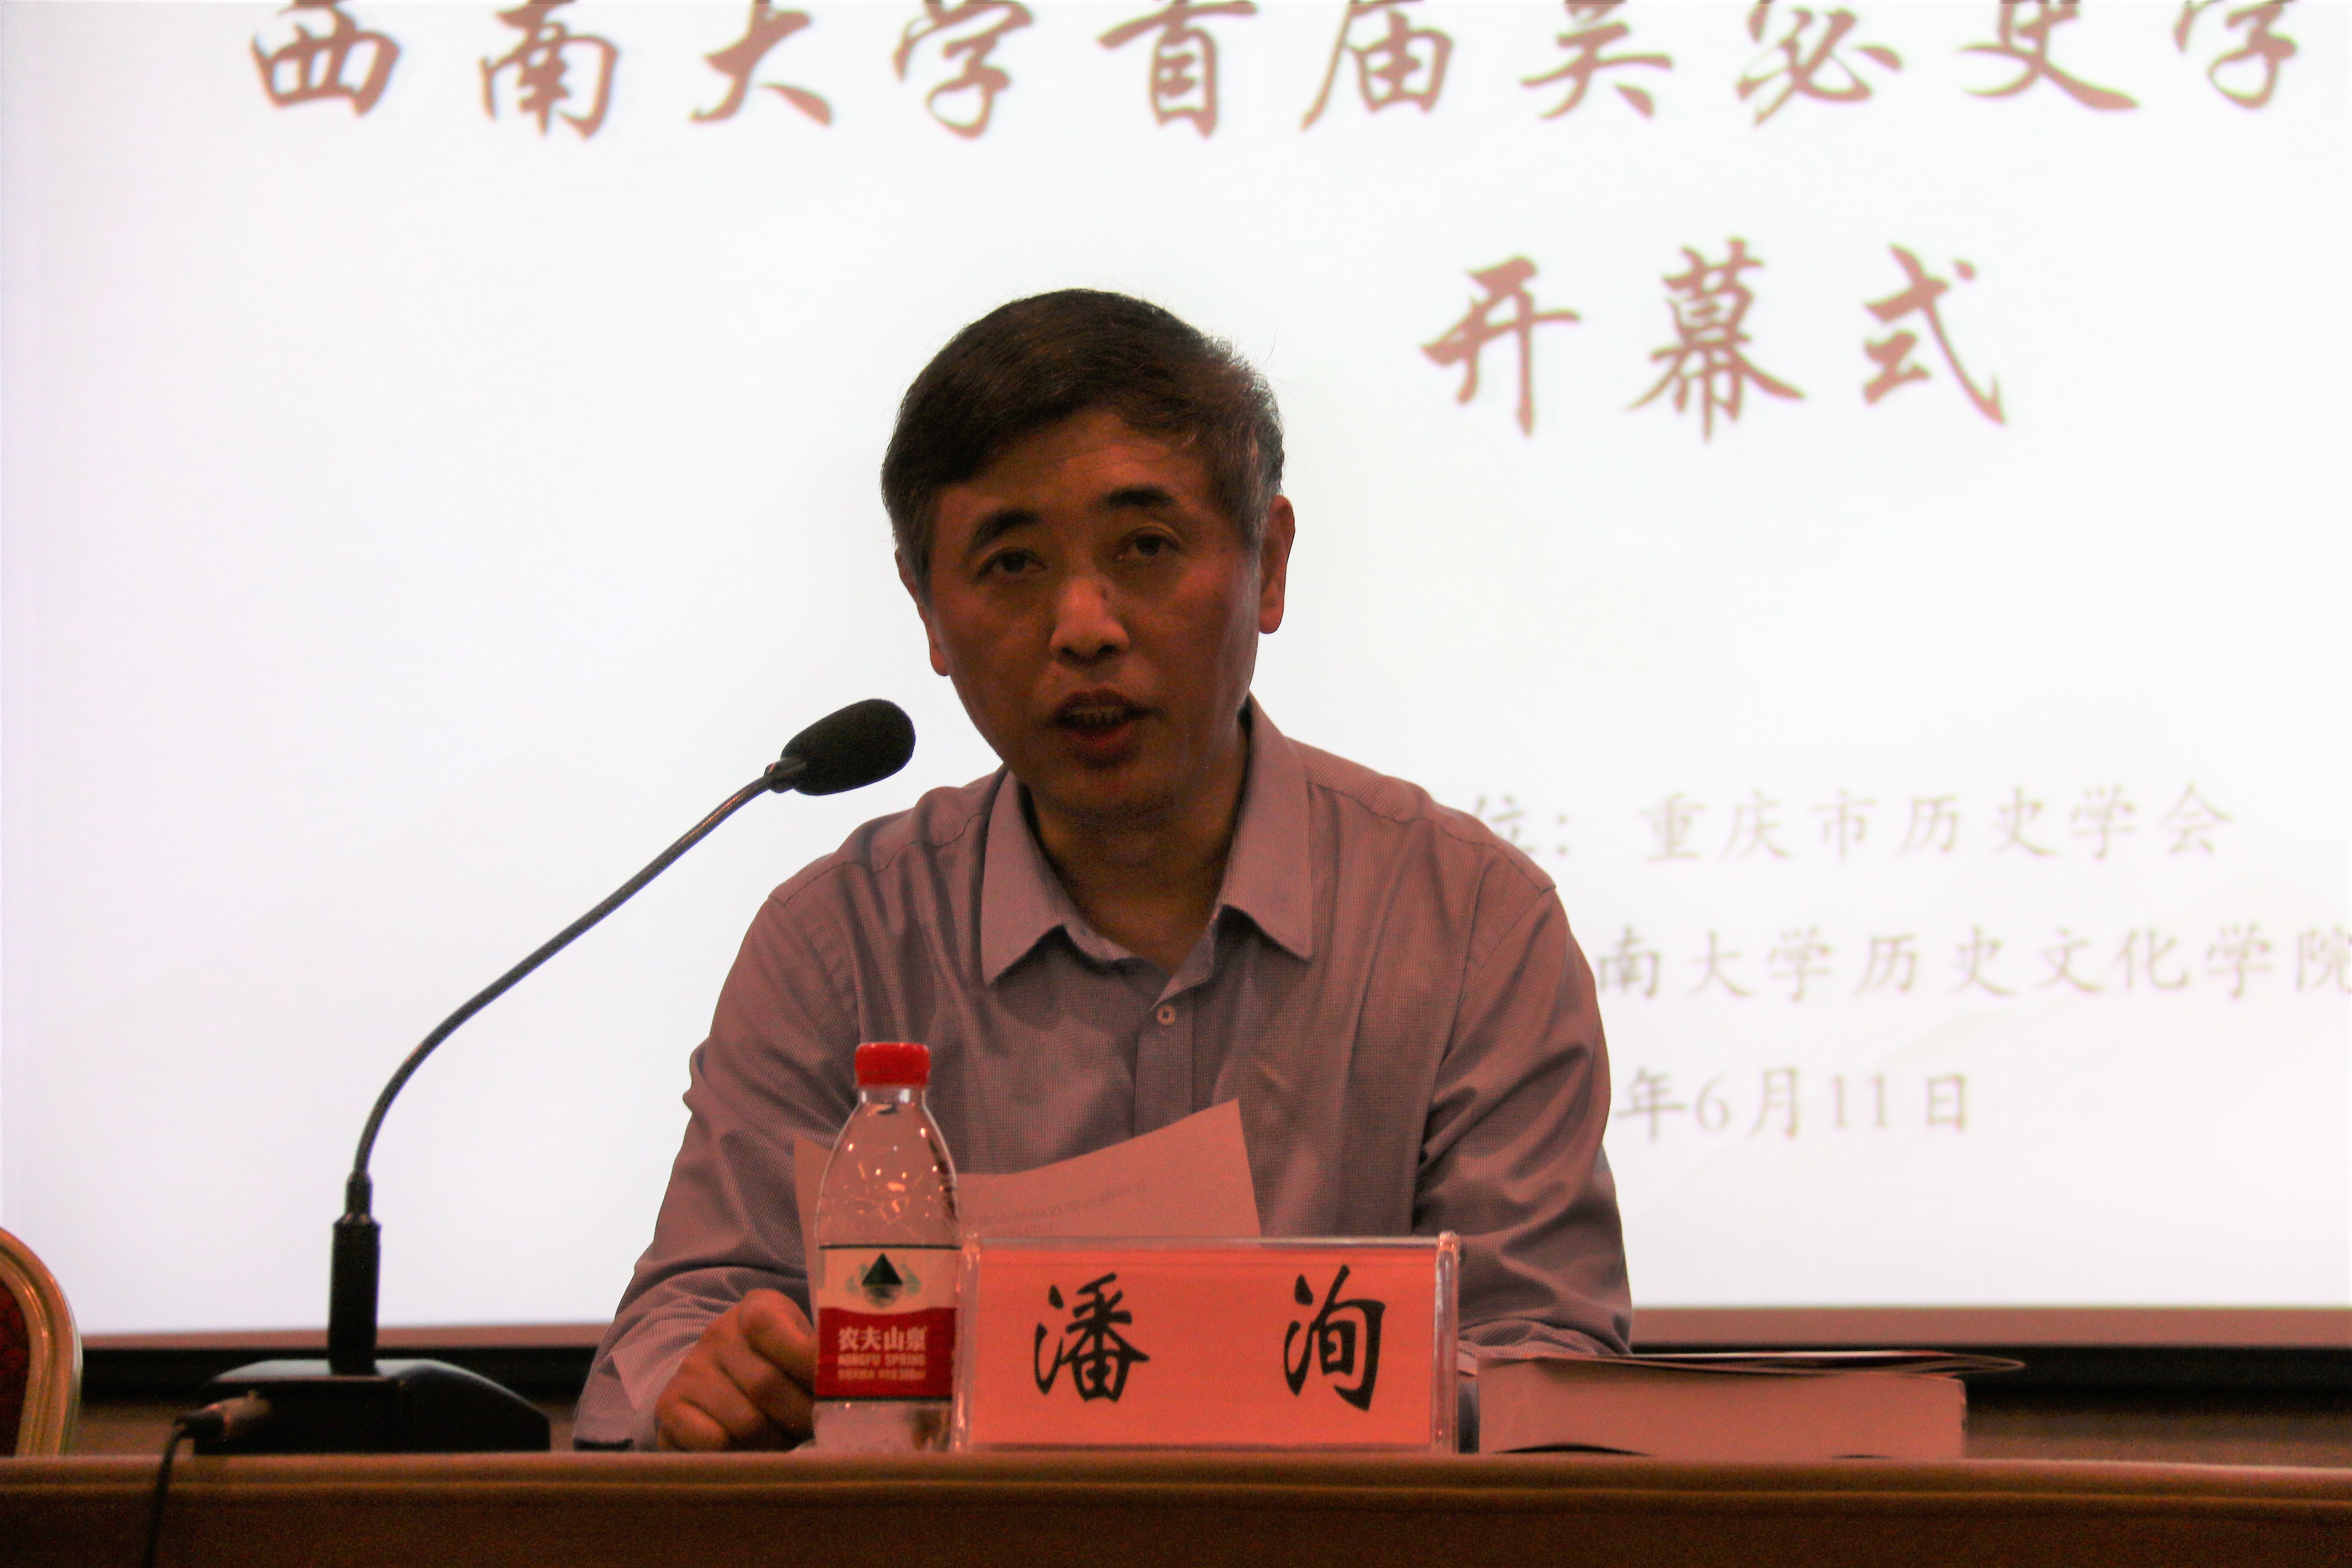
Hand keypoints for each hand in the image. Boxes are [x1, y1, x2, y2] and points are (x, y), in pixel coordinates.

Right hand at [653, 1289, 816, 1449]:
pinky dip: (737, 1454)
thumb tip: (852, 1389)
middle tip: (812, 1429)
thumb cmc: (776, 1366)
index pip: (773, 1327)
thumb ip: (821, 1358)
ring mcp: (690, 1369)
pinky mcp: (669, 1406)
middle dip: (798, 1416)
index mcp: (757, 1309)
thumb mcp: (800, 1348)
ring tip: (783, 1439)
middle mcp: (718, 1333)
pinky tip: (748, 1449)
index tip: (831, 1389)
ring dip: (773, 1441)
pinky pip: (712, 1442)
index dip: (807, 1364)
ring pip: (745, 1421)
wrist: (719, 1380)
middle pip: (766, 1385)